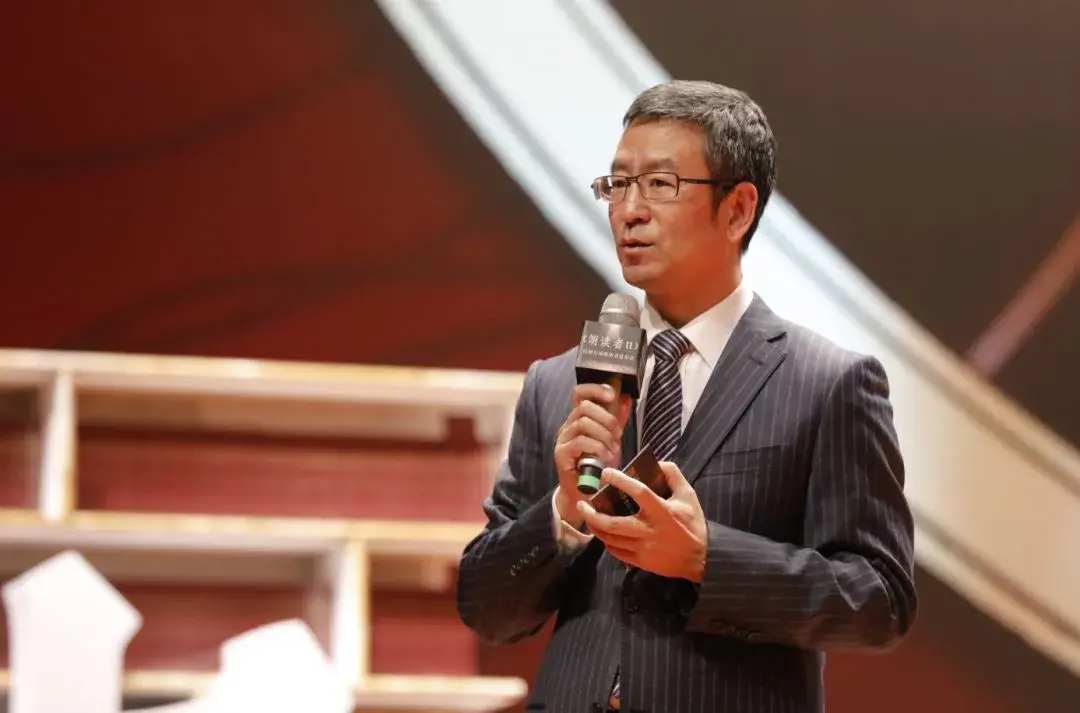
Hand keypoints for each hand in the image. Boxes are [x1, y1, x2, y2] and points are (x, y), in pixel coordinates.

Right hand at [553, 383, 631, 526]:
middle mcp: (568, 427)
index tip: (612, 395)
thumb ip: (617, 419)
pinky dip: (598, 447)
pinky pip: (580, 442)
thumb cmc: (598, 466)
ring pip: (583, 423)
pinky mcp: (561, 455)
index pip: (579, 393)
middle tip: (618, 435)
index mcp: (578, 420)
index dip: (595, 389)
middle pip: (583, 406)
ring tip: (613, 449)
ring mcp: (562, 440)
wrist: (586, 494)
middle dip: (607, 418)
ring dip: (604, 435)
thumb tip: (626, 398)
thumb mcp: (611, 439)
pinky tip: (606, 457)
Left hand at [577, 461, 707, 581]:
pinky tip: (603, 533)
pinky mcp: (640, 562)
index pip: (638, 492)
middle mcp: (649, 530)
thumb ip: (673, 476)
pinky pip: (616, 552)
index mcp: (661, 511)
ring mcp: (643, 549)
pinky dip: (607, 542)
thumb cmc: (693, 524)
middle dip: (592, 514)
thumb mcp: (688, 496)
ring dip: (596, 527)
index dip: (620, 480)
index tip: (606, 473)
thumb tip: (657, 463)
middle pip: (612, 524)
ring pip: (610, 539)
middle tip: (582, 504)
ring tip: (588, 517)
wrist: (700, 558)